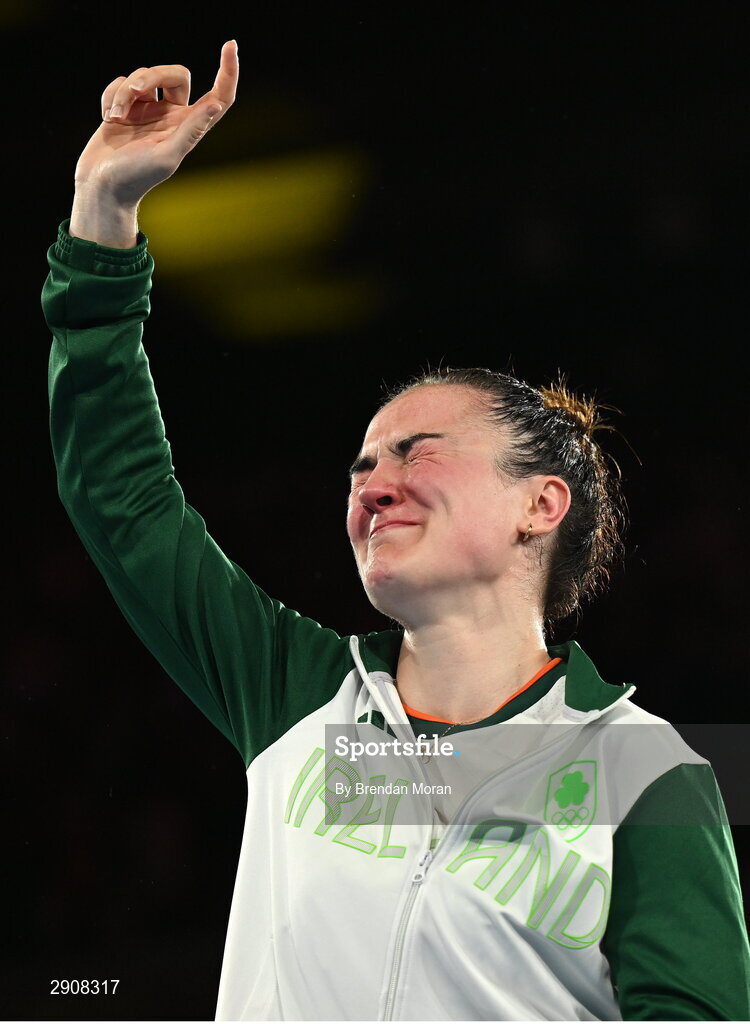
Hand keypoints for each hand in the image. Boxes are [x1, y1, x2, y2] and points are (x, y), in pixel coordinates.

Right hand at [70, 41, 237, 244]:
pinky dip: (111, 95)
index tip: (230, 46)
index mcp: (190, 127)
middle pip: (175, 74)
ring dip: (124, 91)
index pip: (218, 95)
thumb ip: (191, 130)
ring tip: (115, 116)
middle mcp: (173, 116)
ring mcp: (149, 111)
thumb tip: (217, 104)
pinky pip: (120, 82)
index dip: (228, 71)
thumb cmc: (136, 178)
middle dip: (152, 74)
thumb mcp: (167, 156)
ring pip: (143, 76)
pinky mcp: (125, 108)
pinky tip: (108, 118)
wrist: (101, 186)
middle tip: (135, 90)